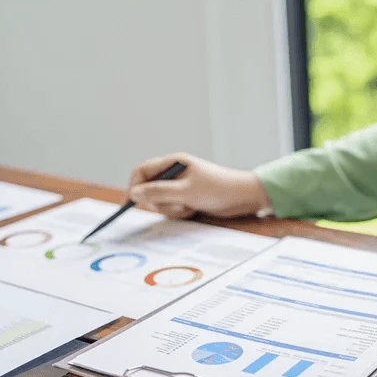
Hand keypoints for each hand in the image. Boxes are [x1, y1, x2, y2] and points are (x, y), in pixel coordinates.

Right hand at [128, 152, 272, 219]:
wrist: (243, 198)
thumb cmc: (217, 188)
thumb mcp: (186, 191)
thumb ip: (158, 192)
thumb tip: (133, 193)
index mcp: (172, 163)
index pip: (143, 171)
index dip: (136, 185)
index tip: (134, 201)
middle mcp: (174, 174)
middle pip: (149, 189)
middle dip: (159, 202)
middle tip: (175, 205)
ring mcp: (180, 187)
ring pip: (161, 202)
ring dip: (172, 209)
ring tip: (189, 207)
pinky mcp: (187, 199)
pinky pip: (173, 209)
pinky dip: (180, 213)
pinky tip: (194, 210)